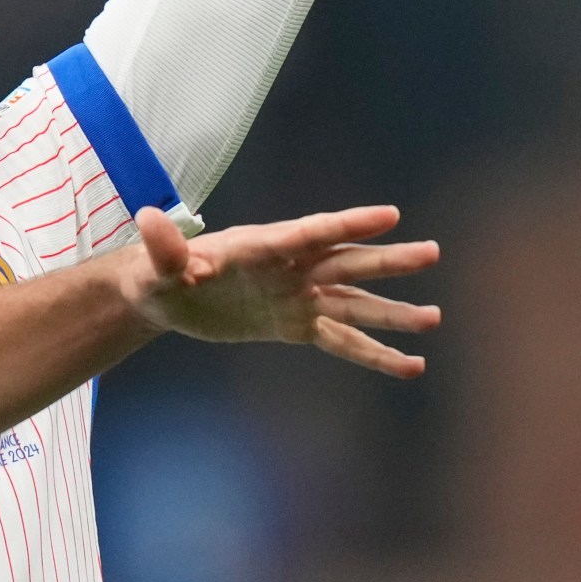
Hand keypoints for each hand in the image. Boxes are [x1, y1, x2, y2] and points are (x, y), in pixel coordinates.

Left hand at [124, 203, 439, 376]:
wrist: (165, 296)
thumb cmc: (159, 275)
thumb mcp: (157, 266)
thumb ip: (163, 249)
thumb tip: (147, 218)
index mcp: (261, 248)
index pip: (309, 234)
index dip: (348, 225)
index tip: (390, 215)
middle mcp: (288, 270)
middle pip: (344, 263)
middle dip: (386, 261)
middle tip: (431, 252)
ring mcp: (297, 298)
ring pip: (352, 304)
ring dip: (391, 312)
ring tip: (433, 318)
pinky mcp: (295, 326)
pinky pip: (341, 341)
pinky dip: (373, 354)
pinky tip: (410, 366)